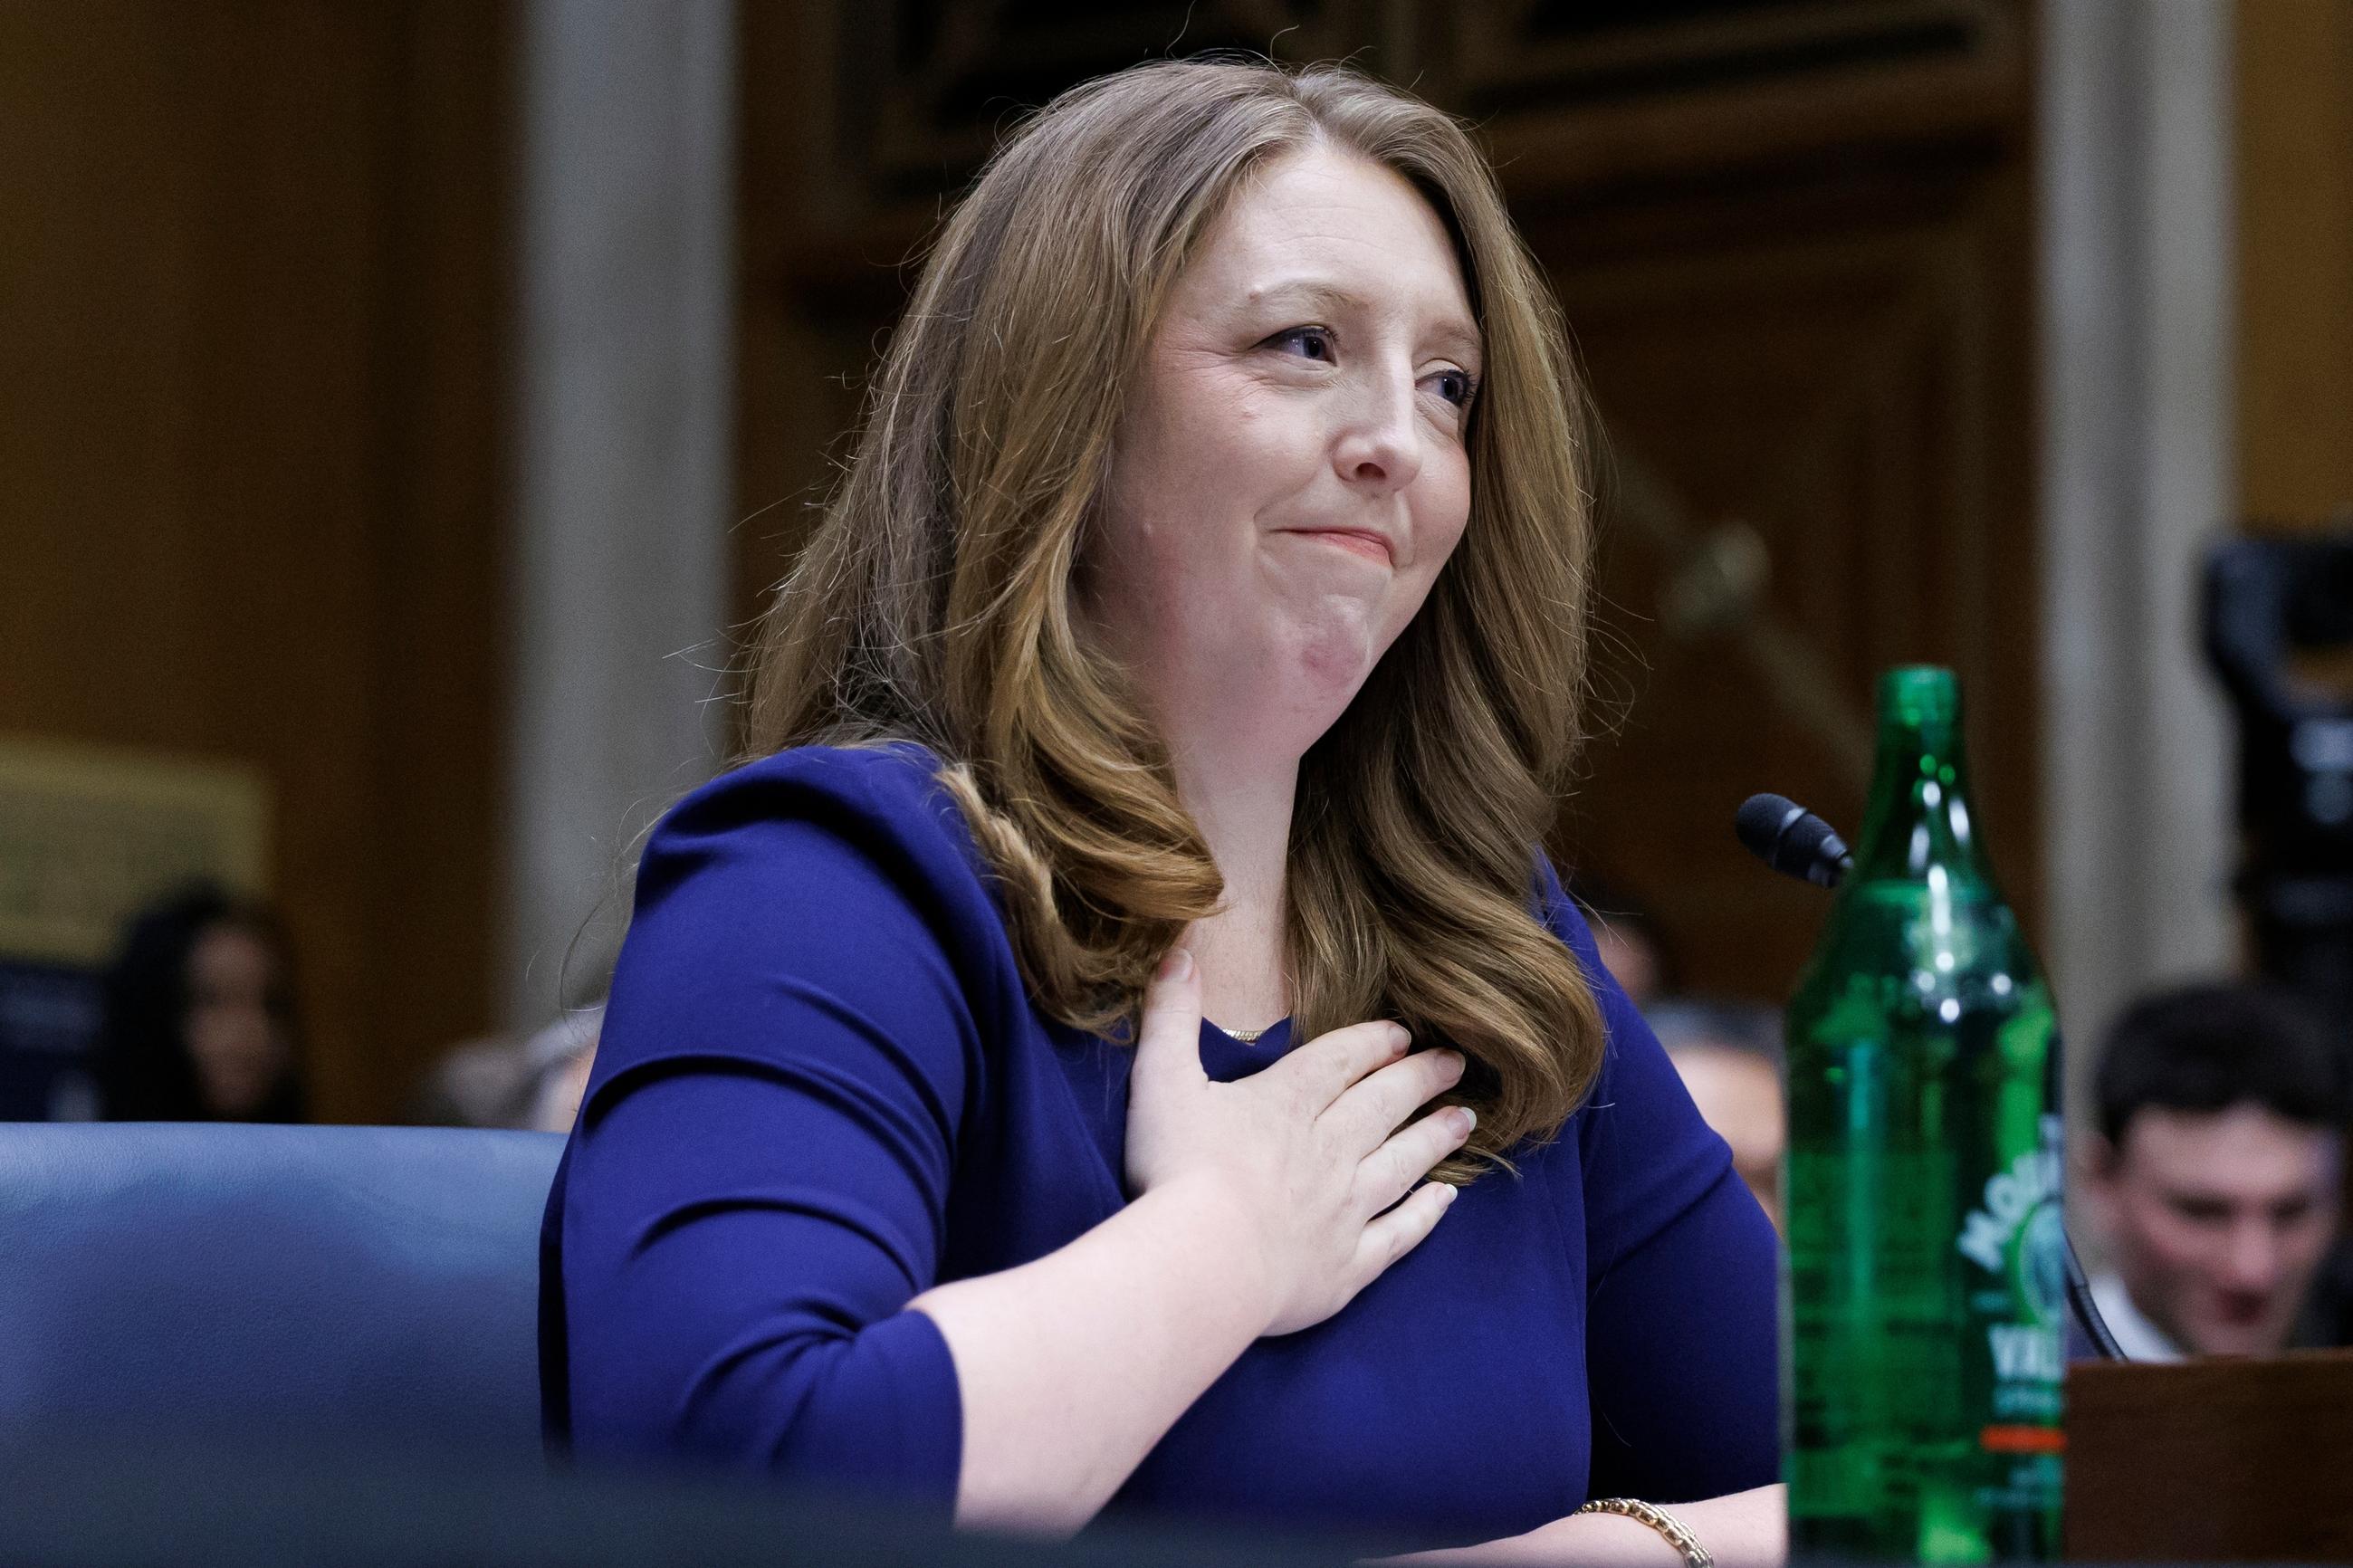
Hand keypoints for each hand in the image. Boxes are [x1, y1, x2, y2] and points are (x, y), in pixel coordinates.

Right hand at [1123, 946, 1473, 1336]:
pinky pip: (1399, 1234)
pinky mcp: (1347, 1265)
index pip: (1340, 1060)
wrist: (1201, 1265)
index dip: (1372, 1043)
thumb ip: (1170, 1014)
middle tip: (1455, 1064)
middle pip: (1384, 1104)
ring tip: (1466, 1119)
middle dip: (1420, 1079)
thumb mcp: (1160, 1079)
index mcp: (1287, 1102)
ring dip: (1435, 1137)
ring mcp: (1345, 1208)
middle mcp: (1330, 1148)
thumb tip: (1179, 949)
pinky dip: (1425, 1215)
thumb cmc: (1175, 1171)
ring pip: (1403, 1162)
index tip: (1402, 1034)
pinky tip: (1446, 1200)